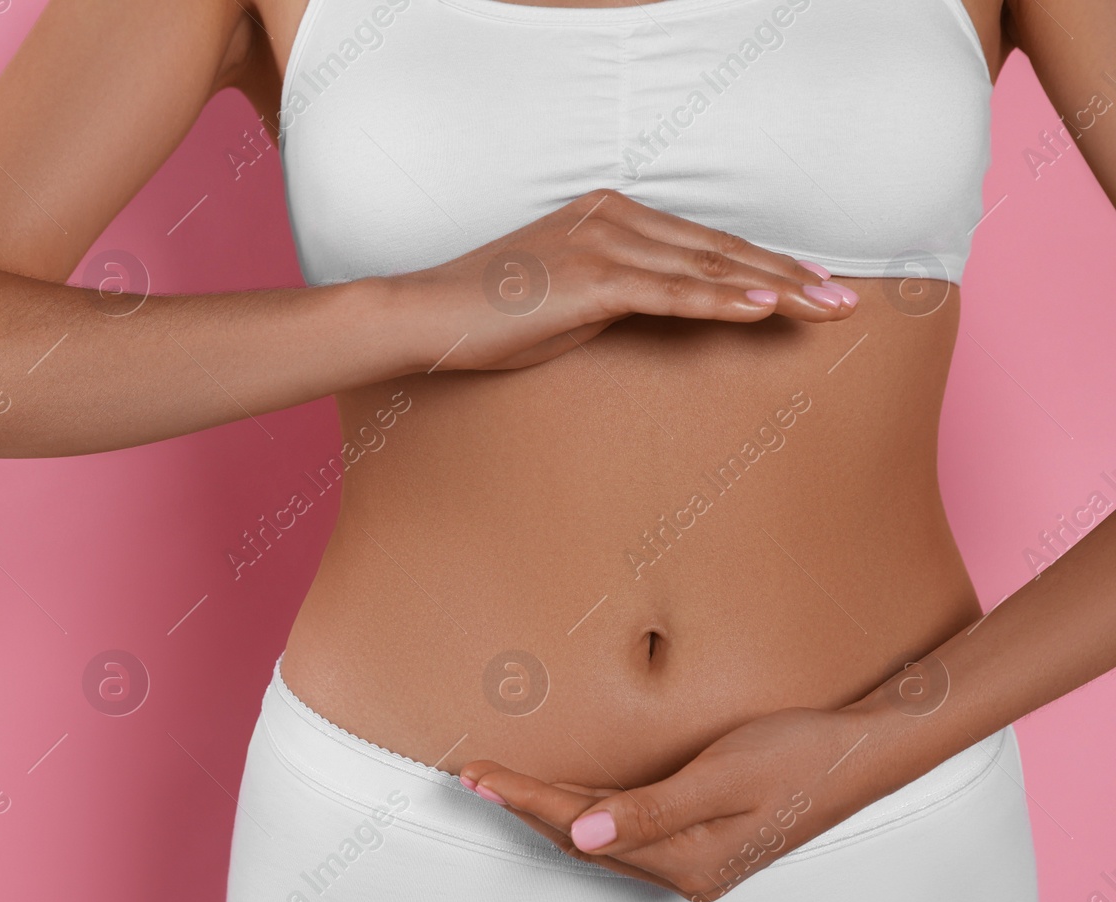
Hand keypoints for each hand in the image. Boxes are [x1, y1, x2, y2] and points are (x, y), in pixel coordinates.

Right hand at [395, 188, 858, 371]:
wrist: (428, 316)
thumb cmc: (490, 315)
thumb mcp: (567, 296)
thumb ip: (621, 290)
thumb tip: (666, 308)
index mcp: (611, 212)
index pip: (705, 241)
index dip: (767, 263)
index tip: (813, 284)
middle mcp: (615, 216)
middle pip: (720, 249)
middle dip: (792, 276)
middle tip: (847, 302)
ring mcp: (605, 242)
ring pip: (708, 269)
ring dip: (777, 291)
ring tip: (830, 311)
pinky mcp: (593, 278)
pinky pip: (673, 293)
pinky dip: (724, 300)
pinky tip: (768, 307)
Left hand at [459, 705, 878, 901]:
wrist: (863, 752)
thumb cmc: (799, 753)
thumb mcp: (722, 776)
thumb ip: (651, 811)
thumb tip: (583, 835)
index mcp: (688, 860)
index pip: (581, 828)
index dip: (525, 799)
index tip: (480, 775)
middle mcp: (686, 869)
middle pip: (582, 837)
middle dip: (524, 805)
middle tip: (473, 775)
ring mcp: (695, 857)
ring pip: (601, 835)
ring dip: (550, 808)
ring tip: (501, 783)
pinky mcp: (702, 838)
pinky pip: (627, 827)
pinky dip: (588, 808)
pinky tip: (566, 793)